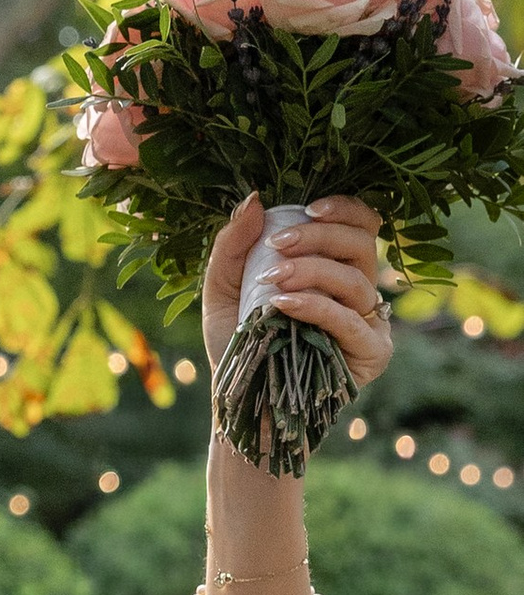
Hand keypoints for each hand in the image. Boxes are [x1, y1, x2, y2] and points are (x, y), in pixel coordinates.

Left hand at [200, 194, 392, 387]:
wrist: (238, 395)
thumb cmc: (238, 338)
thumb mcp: (223, 286)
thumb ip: (234, 244)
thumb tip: (254, 198)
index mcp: (334, 267)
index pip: (362, 225)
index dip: (345, 210)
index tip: (309, 209)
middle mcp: (357, 291)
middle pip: (362, 245)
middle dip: (319, 237)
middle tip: (278, 245)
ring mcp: (368, 323)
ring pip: (355, 281)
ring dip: (312, 271)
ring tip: (272, 280)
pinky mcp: (370, 353)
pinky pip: (351, 322)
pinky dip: (317, 307)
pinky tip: (284, 304)